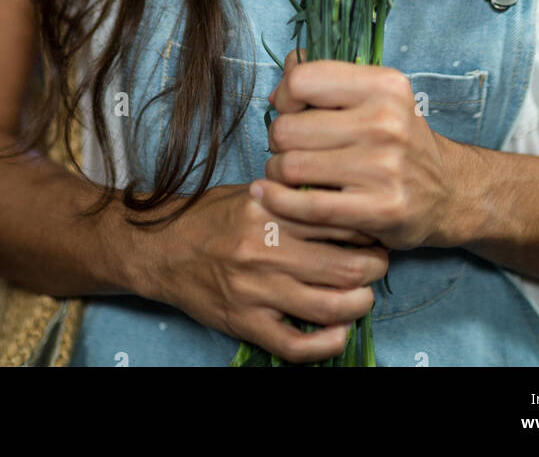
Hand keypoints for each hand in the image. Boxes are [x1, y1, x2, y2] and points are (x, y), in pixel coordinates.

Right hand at [152, 183, 389, 363]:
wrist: (158, 248)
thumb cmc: (209, 216)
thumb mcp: (252, 193)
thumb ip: (293, 198)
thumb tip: (343, 202)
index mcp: (269, 211)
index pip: (336, 221)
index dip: (366, 227)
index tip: (375, 229)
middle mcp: (264, 250)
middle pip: (342, 266)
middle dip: (373, 268)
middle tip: (379, 263)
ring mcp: (254, 290)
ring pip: (326, 307)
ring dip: (358, 304)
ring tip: (364, 296)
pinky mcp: (243, 323)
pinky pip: (294, 345)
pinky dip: (326, 344)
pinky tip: (339, 332)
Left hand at [256, 49, 459, 251]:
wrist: (448, 192)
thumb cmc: (399, 140)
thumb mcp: (376, 97)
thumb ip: (327, 80)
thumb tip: (279, 82)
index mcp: (385, 85)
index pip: (302, 80)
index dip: (284, 96)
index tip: (288, 109)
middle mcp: (387, 122)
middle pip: (289, 127)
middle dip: (277, 139)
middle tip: (288, 147)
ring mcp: (385, 167)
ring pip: (292, 166)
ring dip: (277, 172)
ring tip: (287, 172)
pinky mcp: (381, 209)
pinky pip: (307, 206)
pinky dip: (278, 201)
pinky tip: (271, 195)